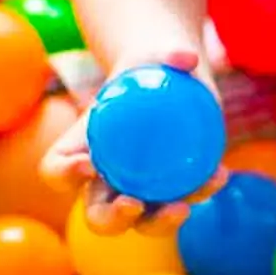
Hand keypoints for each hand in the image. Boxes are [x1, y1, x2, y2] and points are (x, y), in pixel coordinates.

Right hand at [39, 48, 228, 237]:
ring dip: (158, 222)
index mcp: (82, 148)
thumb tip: (186, 58)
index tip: (87, 164)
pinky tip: (219, 175)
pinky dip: (201, 191)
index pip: (57, 170)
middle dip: (111, 217)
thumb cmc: (148, 67)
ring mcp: (141, 188)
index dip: (65, 173)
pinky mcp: (175, 186)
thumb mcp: (153, 54)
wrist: (172, 79)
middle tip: (132, 204)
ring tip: (181, 208)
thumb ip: (166, 52)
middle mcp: (106, 179)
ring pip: (142, 221)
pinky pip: (185, 197)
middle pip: (98, 214)